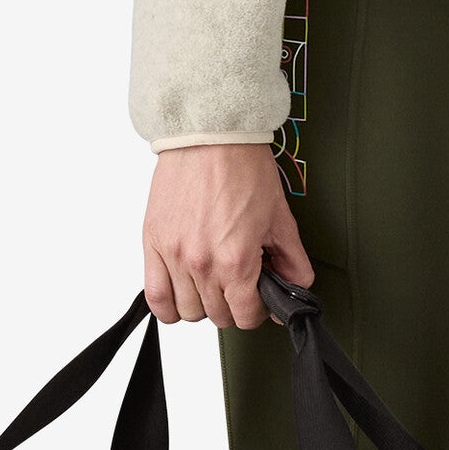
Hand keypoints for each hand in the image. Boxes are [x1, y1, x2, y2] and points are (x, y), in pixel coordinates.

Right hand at [143, 143, 314, 328]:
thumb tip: (295, 290)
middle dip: (232, 305)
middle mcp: (202, 263)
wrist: (210, 134)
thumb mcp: (281, 220)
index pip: (245, 316)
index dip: (256, 311)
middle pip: (217, 316)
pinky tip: (181, 294)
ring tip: (211, 283)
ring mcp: (174, 255)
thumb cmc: (243, 169)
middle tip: (237, 283)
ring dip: (202, 304)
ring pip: (187, 311)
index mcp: (236, 260)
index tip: (257, 297)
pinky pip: (155, 297)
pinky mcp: (153, 243)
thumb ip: (292, 264)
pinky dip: (168, 305)